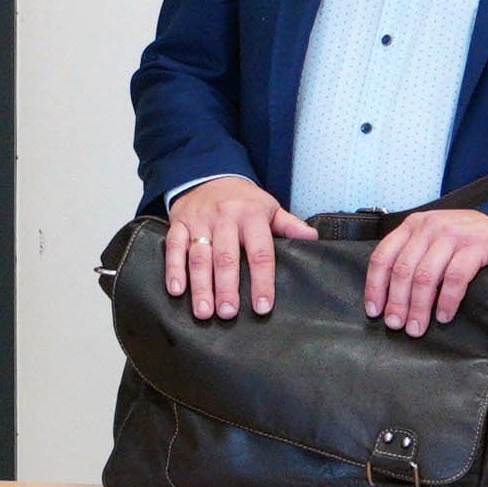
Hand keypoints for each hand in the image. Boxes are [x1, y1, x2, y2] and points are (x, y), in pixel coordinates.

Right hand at [160, 172, 312, 318]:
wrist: (208, 173)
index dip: (262, 281)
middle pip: (226, 257)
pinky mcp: (179, 224)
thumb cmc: (242, 200)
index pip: (260, 252)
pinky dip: (173, 268)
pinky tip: (176, 290)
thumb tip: (313, 238)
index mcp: (252, 216)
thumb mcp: (269, 207)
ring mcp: (200, 221)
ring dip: (200, 286)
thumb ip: (289, 225)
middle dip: (226, 287)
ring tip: (204, 312)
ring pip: (199, 256)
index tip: (262, 306)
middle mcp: (225, 218)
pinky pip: (174, 247)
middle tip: (228, 313)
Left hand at [362, 205, 487, 331]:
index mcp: (414, 226)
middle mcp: (430, 227)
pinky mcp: (477, 246)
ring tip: (417, 327)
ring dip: (419, 307)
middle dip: (397, 302)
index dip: (375, 286)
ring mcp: (454, 235)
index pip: (383, 256)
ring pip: (425, 276)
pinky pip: (456, 278)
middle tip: (397, 325)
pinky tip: (444, 316)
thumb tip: (389, 295)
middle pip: (403, 270)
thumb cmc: (467, 237)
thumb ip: (413, 256)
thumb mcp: (434, 239)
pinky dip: (447, 301)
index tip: (374, 311)